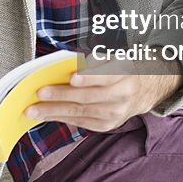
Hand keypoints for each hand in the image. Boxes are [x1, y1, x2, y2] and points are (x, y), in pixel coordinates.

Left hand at [26, 64, 182, 131]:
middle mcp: (122, 95)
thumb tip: (63, 66)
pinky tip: (48, 115)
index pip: (106, 75)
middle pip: (88, 97)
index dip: (89, 77)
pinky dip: (63, 119)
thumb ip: (94, 61)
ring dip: (55, 111)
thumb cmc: (123, 68)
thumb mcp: (115, 57)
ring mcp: (116, 113)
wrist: (147, 89)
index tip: (72, 78)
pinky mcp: (108, 125)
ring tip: (35, 110)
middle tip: (40, 94)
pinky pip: (82, 122)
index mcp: (124, 72)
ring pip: (82, 112)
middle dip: (61, 96)